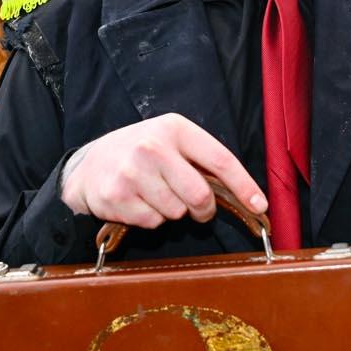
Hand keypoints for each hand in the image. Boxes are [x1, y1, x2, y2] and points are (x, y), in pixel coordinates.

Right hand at [60, 113, 267, 227]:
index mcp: (174, 128)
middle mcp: (152, 146)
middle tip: (197, 208)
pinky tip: (138, 201)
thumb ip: (201, 161)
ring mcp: (132, 172)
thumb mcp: (170, 141)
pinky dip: (151, 218)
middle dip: (204, 209)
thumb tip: (246, 195)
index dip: (244, 185)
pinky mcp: (116, 196)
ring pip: (176, 213)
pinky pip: (153, 222)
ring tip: (155, 194)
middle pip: (199, 195)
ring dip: (172, 211)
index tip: (260, 205)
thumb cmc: (141, 153)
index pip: (219, 159)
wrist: (89, 164)